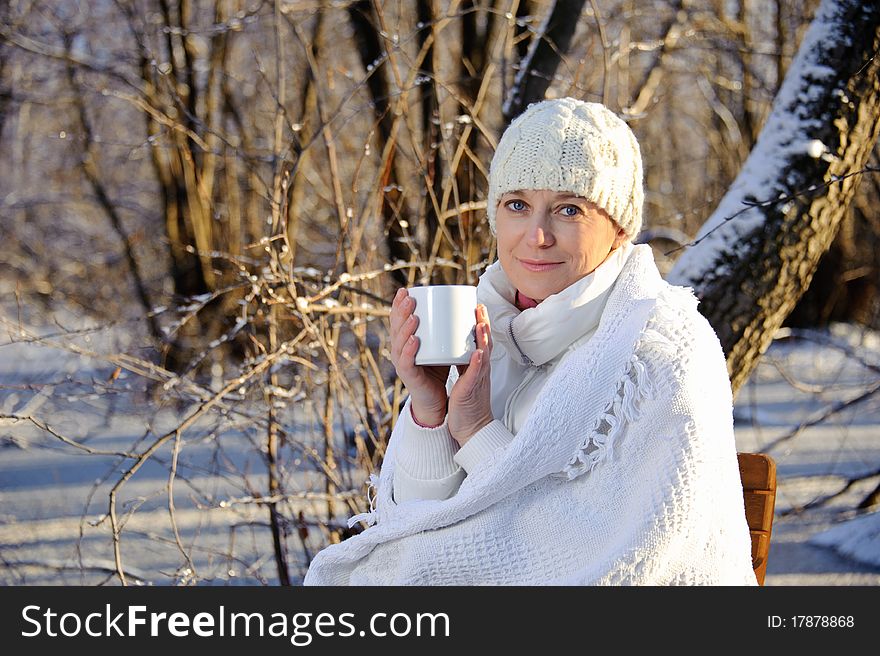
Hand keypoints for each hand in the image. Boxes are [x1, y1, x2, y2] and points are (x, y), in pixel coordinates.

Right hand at [389, 287, 449, 425]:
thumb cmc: (438, 370)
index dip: (399, 305)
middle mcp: (399, 351)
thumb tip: (461, 307)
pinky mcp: (409, 376)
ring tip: (413, 316)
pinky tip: (415, 340)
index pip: (398, 320)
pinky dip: (410, 350)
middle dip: (401, 311)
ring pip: (399, 342)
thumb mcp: (441, 345)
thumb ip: (446, 330)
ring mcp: (402, 363)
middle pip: (396, 327)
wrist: (437, 399)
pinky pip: (407, 361)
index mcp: (405, 341)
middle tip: (409, 298)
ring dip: (406, 328)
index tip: (406, 290)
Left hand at [447, 304, 493, 445]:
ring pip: (483, 354)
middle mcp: (481, 369)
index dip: (480, 322)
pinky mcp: (472, 390)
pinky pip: (475, 375)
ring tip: (480, 321)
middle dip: (483, 323)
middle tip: (479, 305)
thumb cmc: (466, 402)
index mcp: (477, 364)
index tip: (477, 305)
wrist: (471, 427)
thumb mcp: (465, 375)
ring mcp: (478, 378)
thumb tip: (455, 343)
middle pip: (485, 342)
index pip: (480, 339)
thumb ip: (462, 359)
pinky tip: (477, 352)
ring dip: (483, 338)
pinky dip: (477, 363)